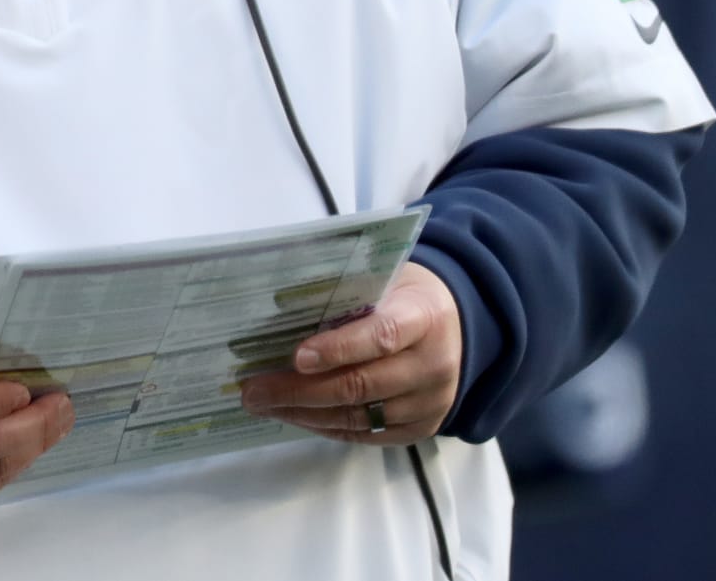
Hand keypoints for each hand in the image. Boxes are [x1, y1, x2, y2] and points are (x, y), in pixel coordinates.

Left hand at [240, 262, 461, 444]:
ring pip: (359, 417)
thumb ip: (347, 293)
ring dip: (305, 413)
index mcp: (424, 316)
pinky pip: (368, 436)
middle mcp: (432, 364)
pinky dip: (327, 427)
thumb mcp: (386, 279)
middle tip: (255, 390)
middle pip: (362, 385)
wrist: (460, 326)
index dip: (338, 349)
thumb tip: (281, 308)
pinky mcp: (422, 428)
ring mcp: (430, 402)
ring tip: (264, 405)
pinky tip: (296, 416)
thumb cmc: (406, 295)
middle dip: (300, 390)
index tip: (296, 357)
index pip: (381, 336)